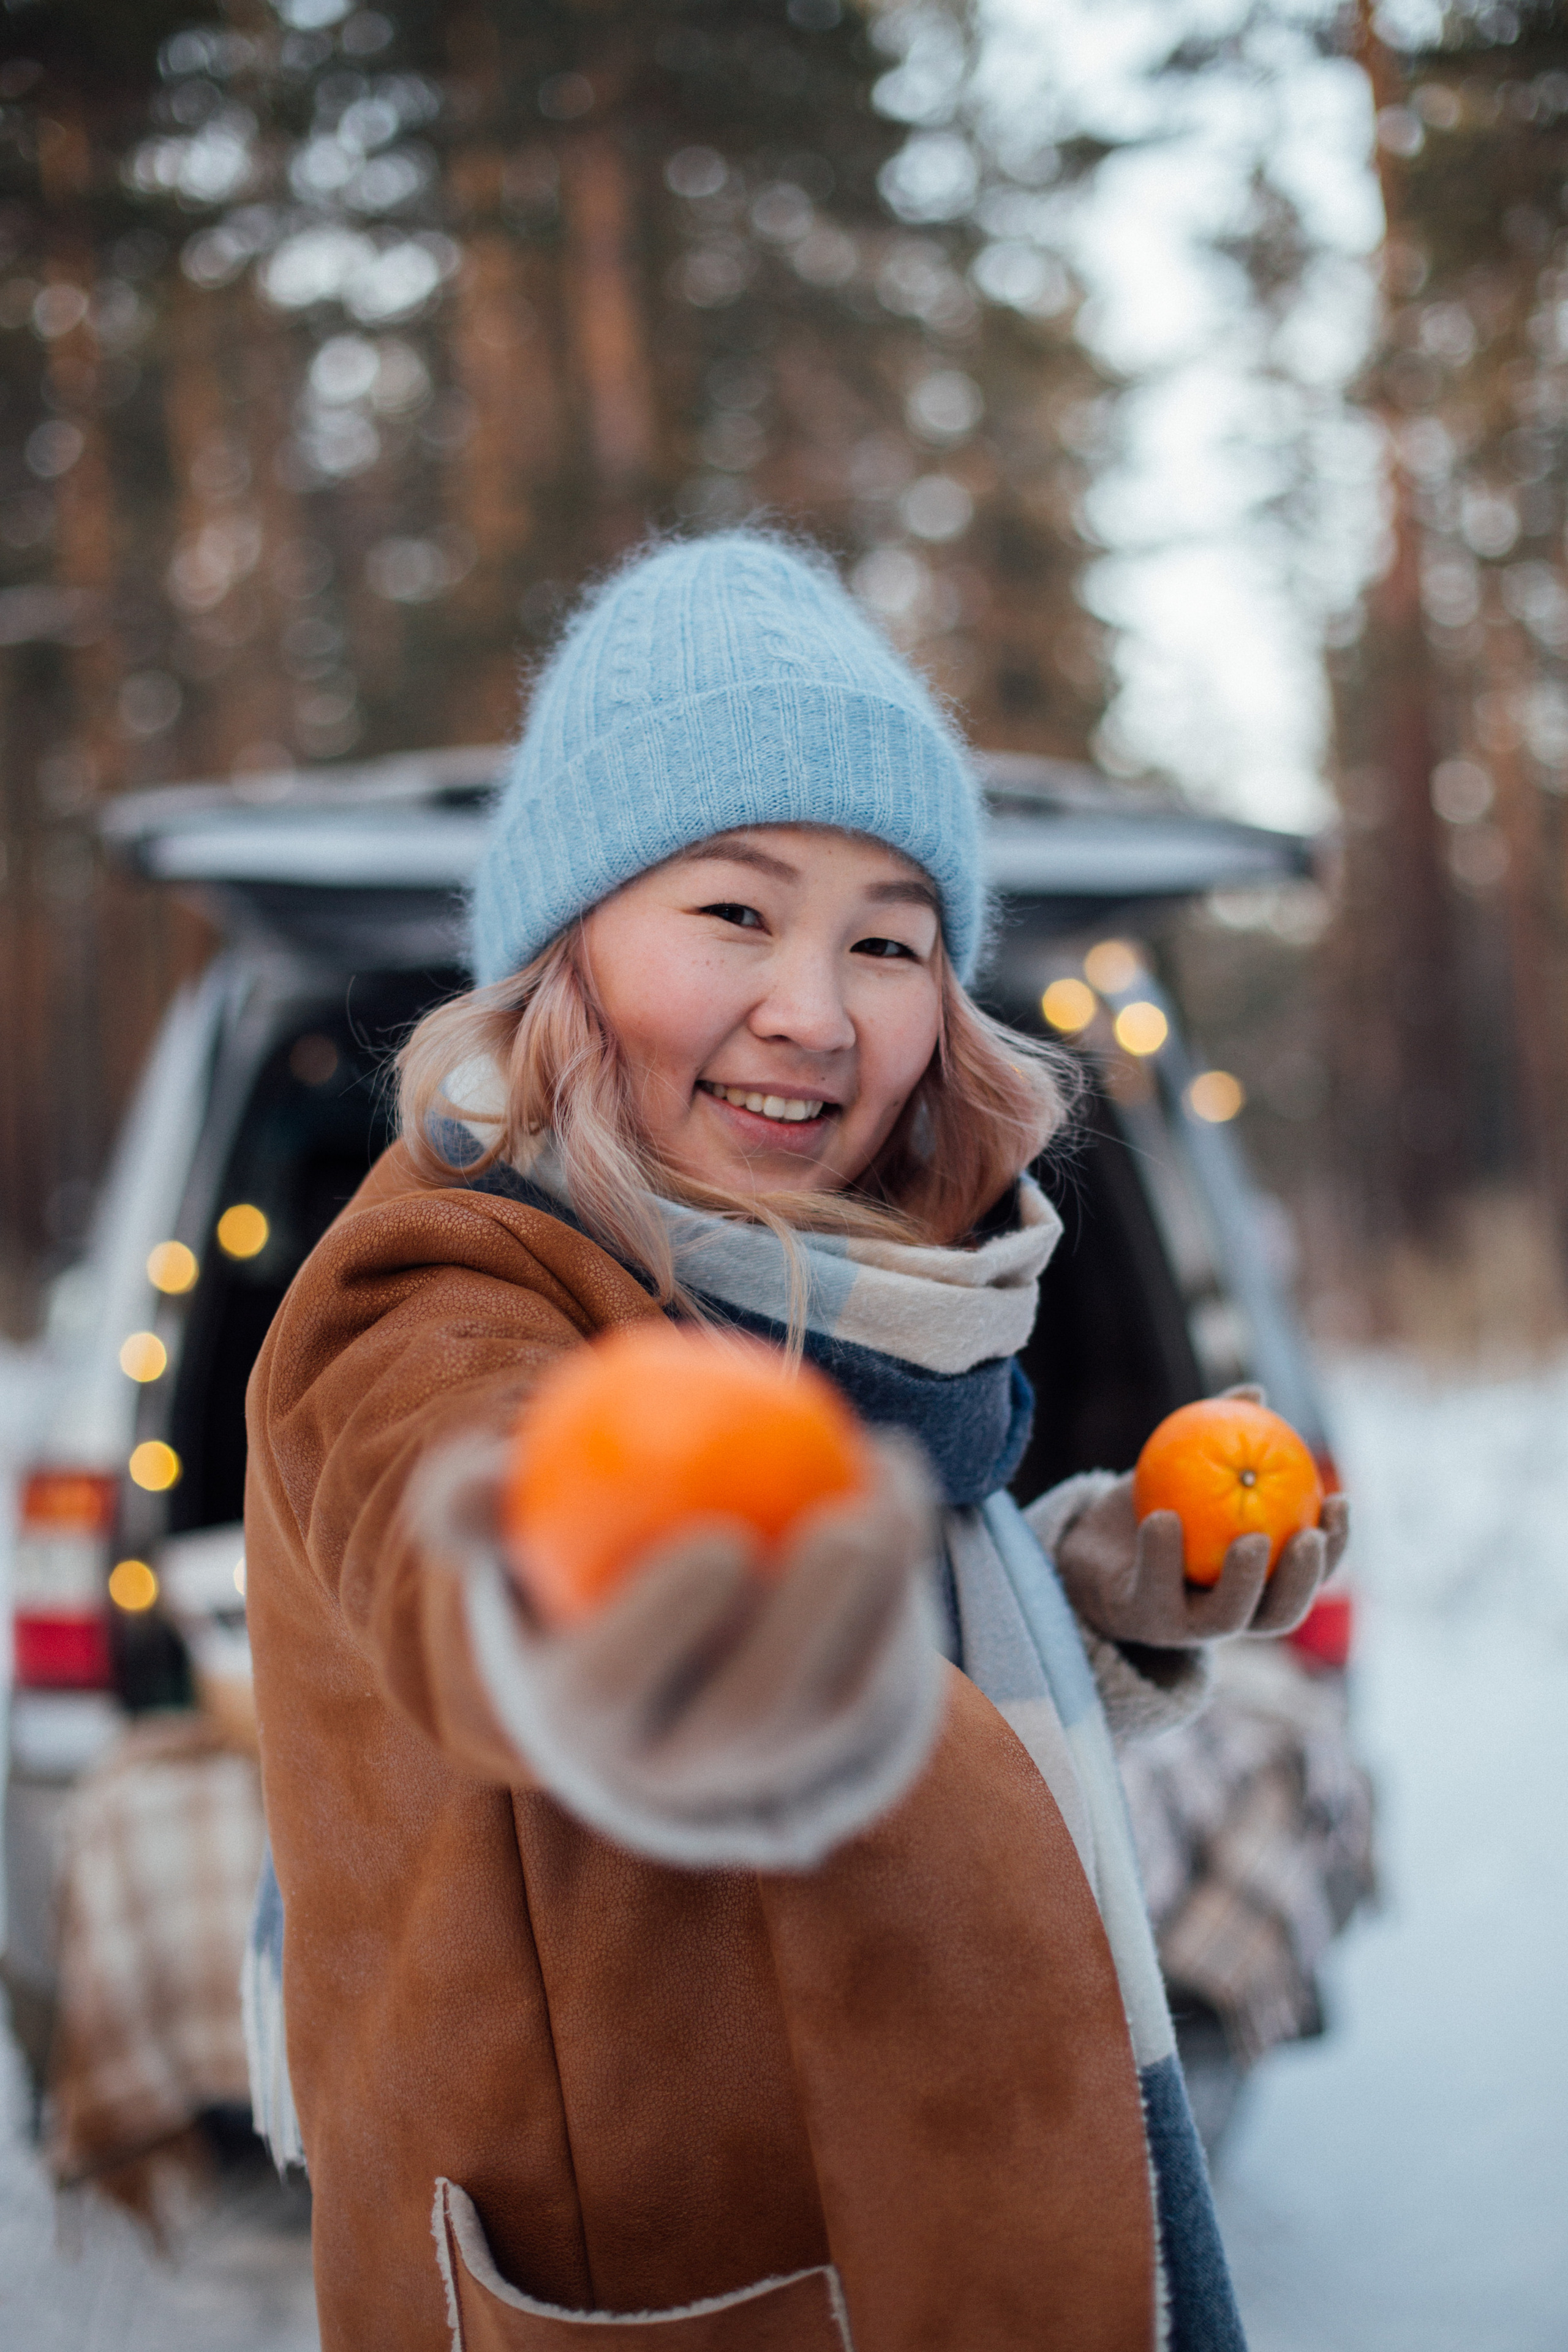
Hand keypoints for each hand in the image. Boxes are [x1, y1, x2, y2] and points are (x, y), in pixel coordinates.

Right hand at [415, 1430, 945, 1868]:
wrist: (634, 1633)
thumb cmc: (558, 1551)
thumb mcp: (505, 1531)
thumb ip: (472, 1504)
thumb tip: (476, 1481)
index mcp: (577, 1718)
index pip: (616, 1686)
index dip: (665, 1626)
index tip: (722, 1540)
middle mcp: (669, 1766)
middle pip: (747, 1711)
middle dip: (804, 1628)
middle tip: (842, 1526)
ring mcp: (756, 1764)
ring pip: (828, 1705)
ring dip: (875, 1605)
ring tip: (891, 1500)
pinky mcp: (823, 1741)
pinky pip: (873, 1676)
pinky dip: (899, 1591)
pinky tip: (904, 1490)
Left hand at [1048, 1383, 1348, 1646]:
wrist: (1089, 1544)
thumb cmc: (1155, 1502)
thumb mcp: (1188, 1466)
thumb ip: (1224, 1434)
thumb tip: (1256, 1392)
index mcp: (1254, 1580)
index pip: (1307, 1572)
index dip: (1336, 1546)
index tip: (1340, 1500)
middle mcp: (1227, 1611)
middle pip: (1280, 1612)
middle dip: (1303, 1580)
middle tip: (1308, 1537)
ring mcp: (1184, 1624)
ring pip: (1226, 1618)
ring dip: (1243, 1581)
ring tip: (1250, 1539)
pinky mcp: (1138, 1618)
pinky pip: (1154, 1590)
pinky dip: (1160, 1555)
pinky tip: (1163, 1518)